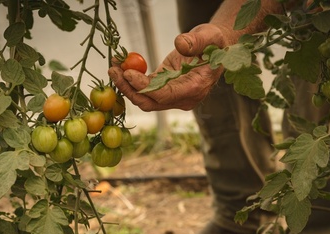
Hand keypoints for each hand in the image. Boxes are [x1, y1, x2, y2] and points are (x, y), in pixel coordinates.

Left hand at [108, 24, 227, 110]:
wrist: (216, 49)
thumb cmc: (215, 43)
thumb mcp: (210, 37)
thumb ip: (196, 41)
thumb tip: (179, 44)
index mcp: (195, 88)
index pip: (164, 95)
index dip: (144, 87)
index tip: (128, 73)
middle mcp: (183, 98)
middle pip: (150, 102)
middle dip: (129, 89)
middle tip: (113, 71)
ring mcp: (173, 96)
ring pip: (145, 98)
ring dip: (126, 85)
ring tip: (113, 67)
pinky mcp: (164, 88)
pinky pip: (145, 89)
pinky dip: (131, 80)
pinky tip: (120, 66)